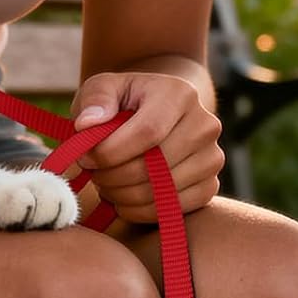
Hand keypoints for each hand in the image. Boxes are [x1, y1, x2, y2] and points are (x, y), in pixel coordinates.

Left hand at [69, 72, 223, 222]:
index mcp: (179, 95)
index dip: (111, 151)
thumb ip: (95, 99)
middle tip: (93, 173)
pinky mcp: (210, 186)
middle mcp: (205, 125)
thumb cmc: (126, 101)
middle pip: (155, 166)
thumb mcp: (104, 87)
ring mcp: (212, 158)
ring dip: (122, 195)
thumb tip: (87, 124)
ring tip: (105, 182)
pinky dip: (139, 211)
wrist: (160, 114)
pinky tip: (122, 197)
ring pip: (161, 192)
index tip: (86, 157)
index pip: (148, 132)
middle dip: (113, 176)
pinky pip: (172, 209)